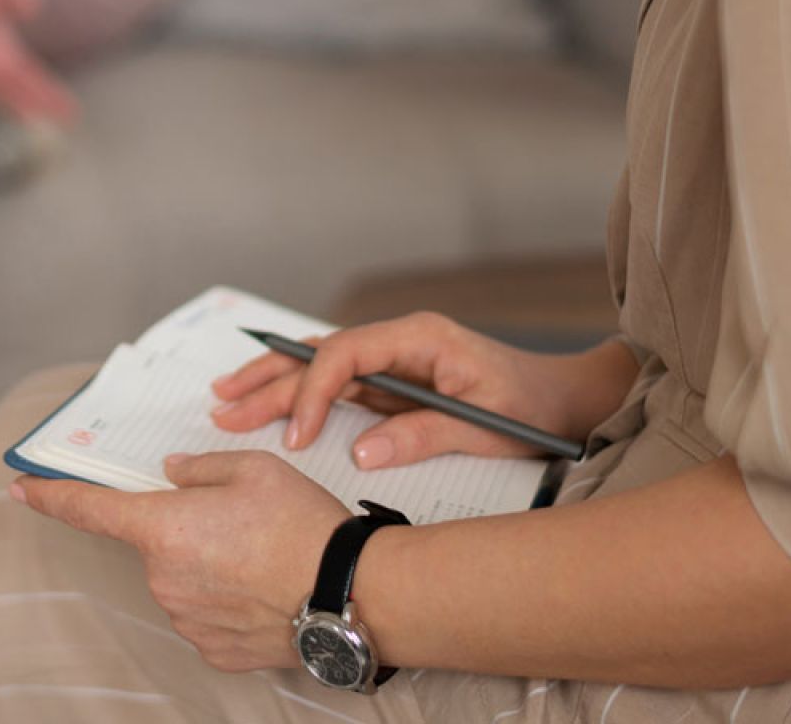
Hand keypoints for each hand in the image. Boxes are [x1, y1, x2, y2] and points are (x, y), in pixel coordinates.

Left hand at [14, 452, 351, 671]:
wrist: (352, 594)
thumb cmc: (303, 526)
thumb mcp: (253, 468)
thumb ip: (199, 467)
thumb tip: (173, 475)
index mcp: (163, 527)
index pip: (89, 509)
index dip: (51, 496)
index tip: (21, 488)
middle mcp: (163, 578)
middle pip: (156, 544)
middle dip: (185, 529)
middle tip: (240, 522)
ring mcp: (186, 619)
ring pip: (181, 579)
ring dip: (208, 566)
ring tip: (262, 557)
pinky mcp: (213, 650)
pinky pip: (204, 614)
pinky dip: (226, 600)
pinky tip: (263, 589)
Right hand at [213, 315, 635, 469]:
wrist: (566, 401)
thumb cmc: (533, 409)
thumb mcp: (485, 429)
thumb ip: (421, 436)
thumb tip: (360, 454)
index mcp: (419, 338)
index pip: (345, 355)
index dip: (313, 393)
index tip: (296, 436)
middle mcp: (398, 341)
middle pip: (318, 354)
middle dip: (269, 380)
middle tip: (224, 407)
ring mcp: (393, 360)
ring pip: (318, 366)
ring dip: (272, 382)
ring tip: (225, 398)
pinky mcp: (391, 382)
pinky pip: (335, 385)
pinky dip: (300, 395)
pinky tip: (268, 403)